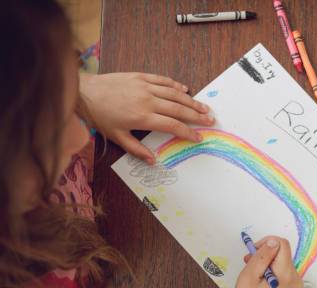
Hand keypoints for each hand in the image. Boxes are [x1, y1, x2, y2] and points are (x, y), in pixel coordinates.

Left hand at [79, 72, 213, 163]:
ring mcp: (145, 87)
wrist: (85, 93)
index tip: (198, 137)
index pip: (172, 126)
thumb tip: (153, 161)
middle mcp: (148, 101)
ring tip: (204, 107)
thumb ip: (136, 149)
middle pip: (179, 109)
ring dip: (191, 101)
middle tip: (210, 120)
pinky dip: (175, 85)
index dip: (188, 132)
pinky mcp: (140, 77)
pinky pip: (162, 80)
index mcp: (143, 118)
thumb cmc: (100, 117)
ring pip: (174, 94)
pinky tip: (185, 89)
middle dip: (196, 116)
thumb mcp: (116, 137)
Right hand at [227, 236, 302, 287]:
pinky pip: (282, 270)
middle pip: (282, 252)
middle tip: (248, 261)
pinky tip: (258, 277)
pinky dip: (270, 269)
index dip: (267, 243)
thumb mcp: (250, 275)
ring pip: (281, 260)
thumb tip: (273, 241)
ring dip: (266, 261)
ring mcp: (295, 284)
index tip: (253, 251)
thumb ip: (263, 255)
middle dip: (265, 253)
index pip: (282, 245)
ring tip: (251, 271)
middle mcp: (296, 279)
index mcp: (287, 275)